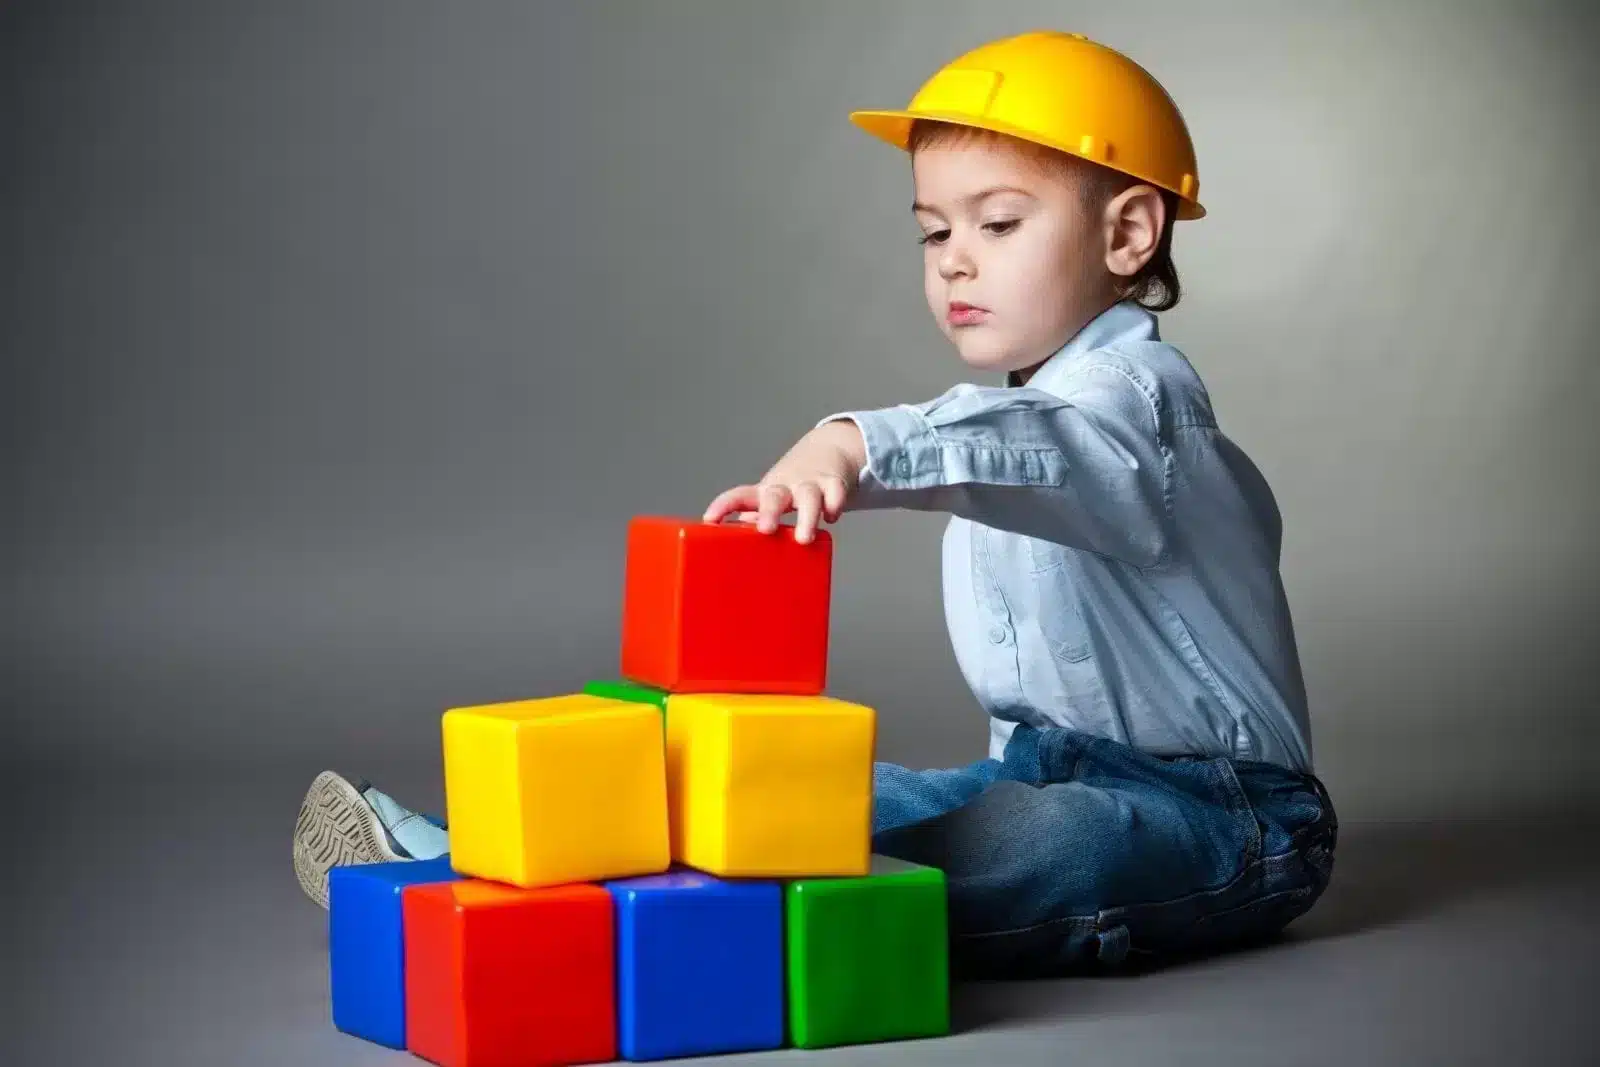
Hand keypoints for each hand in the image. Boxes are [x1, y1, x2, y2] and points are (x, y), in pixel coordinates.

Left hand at [702, 420, 866, 543]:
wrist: (828, 448)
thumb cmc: (794, 482)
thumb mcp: (772, 496)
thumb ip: (757, 514)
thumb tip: (738, 529)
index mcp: (766, 493)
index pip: (740, 496)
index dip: (723, 506)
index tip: (710, 519)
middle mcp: (786, 487)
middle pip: (775, 497)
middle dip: (769, 512)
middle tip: (766, 529)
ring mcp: (810, 484)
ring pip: (809, 496)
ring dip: (806, 517)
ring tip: (804, 538)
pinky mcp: (834, 483)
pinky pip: (835, 492)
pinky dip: (834, 504)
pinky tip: (831, 517)